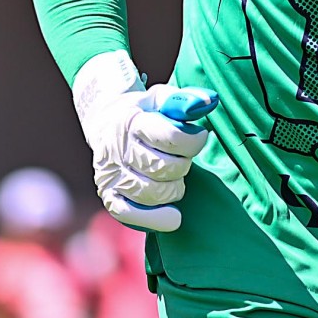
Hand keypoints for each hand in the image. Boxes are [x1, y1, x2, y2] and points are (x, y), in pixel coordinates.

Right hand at [72, 51, 218, 232]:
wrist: (106, 122)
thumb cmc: (144, 112)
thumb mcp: (162, 98)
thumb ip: (186, 100)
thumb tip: (211, 101)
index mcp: (132, 122)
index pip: (168, 137)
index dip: (192, 141)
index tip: (201, 137)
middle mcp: (117, 150)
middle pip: (162, 168)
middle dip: (182, 165)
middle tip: (183, 158)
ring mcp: (110, 175)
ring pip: (152, 193)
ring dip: (174, 189)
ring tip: (175, 178)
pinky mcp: (108, 196)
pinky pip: (131, 214)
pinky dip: (154, 219)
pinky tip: (173, 217)